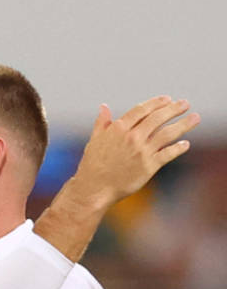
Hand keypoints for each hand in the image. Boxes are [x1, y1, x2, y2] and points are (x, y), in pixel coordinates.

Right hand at [71, 96, 198, 205]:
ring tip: (195, 118)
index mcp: (118, 129)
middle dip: (174, 109)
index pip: (142, 110)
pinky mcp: (149, 166)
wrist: (94, 188)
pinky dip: (178, 148)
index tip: (167, 99)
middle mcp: (132, 137)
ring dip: (184, 124)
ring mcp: (142, 151)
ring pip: (168, 134)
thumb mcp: (94, 140)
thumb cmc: (92, 165)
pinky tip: (185, 144)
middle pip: (158, 118)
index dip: (157, 103)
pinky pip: (168, 154)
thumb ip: (102, 123)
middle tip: (185, 104)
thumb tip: (104, 107)